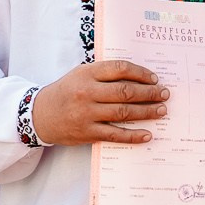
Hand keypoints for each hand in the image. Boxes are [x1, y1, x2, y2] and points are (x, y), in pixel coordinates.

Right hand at [29, 59, 168, 146]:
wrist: (40, 115)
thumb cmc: (66, 92)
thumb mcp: (80, 74)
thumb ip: (104, 74)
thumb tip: (138, 77)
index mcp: (87, 73)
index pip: (120, 69)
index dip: (140, 73)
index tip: (154, 78)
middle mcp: (87, 92)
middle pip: (125, 92)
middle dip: (149, 93)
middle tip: (165, 94)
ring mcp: (87, 113)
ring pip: (123, 112)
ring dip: (146, 112)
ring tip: (161, 111)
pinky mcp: (87, 132)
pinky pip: (115, 134)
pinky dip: (133, 135)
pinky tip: (147, 134)